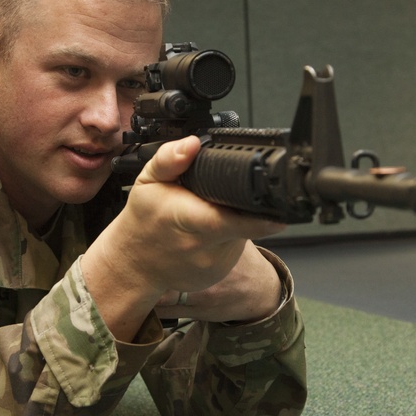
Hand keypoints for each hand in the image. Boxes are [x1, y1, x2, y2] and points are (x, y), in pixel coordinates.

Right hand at [81, 136, 285, 340]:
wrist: (134, 263)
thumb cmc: (144, 219)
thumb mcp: (147, 182)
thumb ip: (168, 158)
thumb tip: (192, 143)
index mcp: (187, 219)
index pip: (230, 221)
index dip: (260, 219)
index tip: (281, 214)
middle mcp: (203, 246)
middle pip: (245, 224)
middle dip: (250, 208)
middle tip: (234, 196)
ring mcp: (213, 263)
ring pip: (244, 234)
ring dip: (238, 220)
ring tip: (211, 212)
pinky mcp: (219, 272)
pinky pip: (236, 247)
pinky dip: (231, 236)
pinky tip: (212, 230)